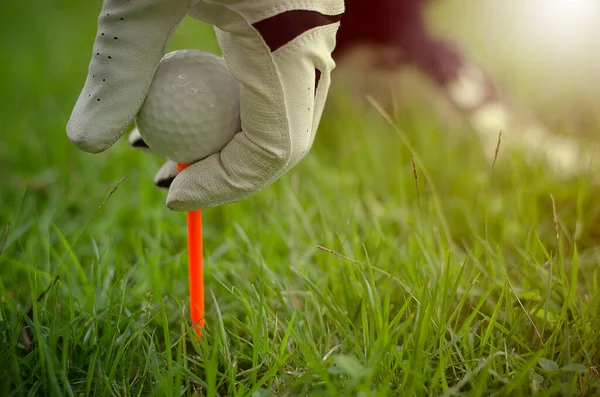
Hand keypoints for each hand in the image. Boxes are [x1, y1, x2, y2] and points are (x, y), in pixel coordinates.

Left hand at [67, 0, 343, 209]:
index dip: (223, 185)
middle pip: (285, 139)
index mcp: (288, 43)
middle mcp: (315, 43)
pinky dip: (239, 104)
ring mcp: (314, 32)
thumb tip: (87, 145)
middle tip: (165, 177)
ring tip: (166, 139)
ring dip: (230, 138)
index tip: (169, 197)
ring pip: (285, 113)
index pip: (273, 148)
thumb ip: (115, 71)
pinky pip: (280, 81)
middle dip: (227, 170)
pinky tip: (193, 95)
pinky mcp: (301, 20)